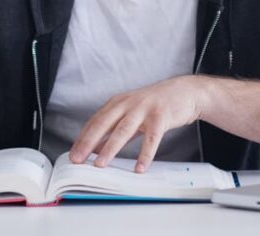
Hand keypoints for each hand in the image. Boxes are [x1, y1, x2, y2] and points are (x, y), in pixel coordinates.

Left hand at [68, 75, 206, 172]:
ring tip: (100, 164)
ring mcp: (145, 109)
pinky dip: (145, 154)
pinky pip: (152, 138)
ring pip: (124, 130)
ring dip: (110, 148)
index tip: (73, 153)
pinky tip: (139, 167)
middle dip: (88, 142)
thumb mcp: (133, 112)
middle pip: (104, 123)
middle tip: (78, 159)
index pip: (96, 120)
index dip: (83, 137)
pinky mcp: (161, 116)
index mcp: (119, 102)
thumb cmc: (158, 103)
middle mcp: (129, 103)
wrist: (186, 91)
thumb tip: (98, 147)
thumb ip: (117, 129)